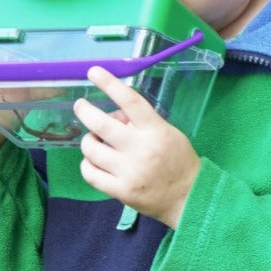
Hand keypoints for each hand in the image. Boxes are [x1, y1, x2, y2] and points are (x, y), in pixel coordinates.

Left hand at [75, 67, 201, 227]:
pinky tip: (94, 162)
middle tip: (81, 106)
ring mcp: (129, 172)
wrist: (189, 198)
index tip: (94, 72)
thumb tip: (114, 115)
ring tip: (94, 142)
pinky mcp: (120, 191)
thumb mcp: (168, 134)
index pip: (130, 102)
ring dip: (88, 141)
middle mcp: (141, 150)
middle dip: (85, 111)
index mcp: (156, 131)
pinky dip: (87, 164)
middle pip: (102, 125)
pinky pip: (89, 173)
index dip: (110, 84)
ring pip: (91, 149)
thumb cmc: (179, 162)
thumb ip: (142, 123)